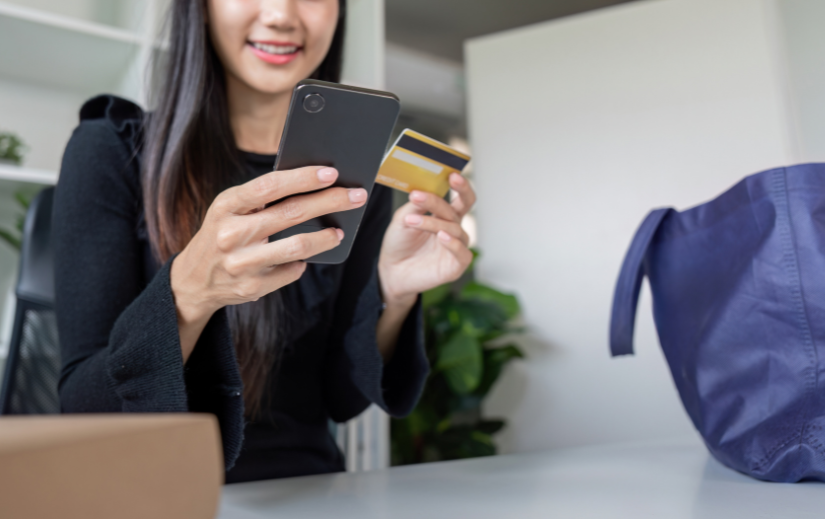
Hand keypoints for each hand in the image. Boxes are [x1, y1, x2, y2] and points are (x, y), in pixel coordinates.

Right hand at [170, 166, 367, 358]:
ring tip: (340, 232)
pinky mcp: (252, 287)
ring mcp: (242, 263)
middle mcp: (231, 234)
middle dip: (330, 202)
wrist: (192, 281)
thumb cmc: (221, 234)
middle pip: (291, 214)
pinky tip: (306, 257)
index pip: (269, 186)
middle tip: (356, 197)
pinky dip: (302, 263)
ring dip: (325, 238)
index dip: (302, 178)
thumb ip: (261, 199)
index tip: (331, 173)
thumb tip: (313, 186)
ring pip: (297, 247)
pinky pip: (291, 271)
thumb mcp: (229, 210)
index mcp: (226, 206)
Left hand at [378, 173, 476, 305]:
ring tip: (411, 221)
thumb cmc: (400, 244)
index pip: (461, 198)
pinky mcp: (456, 265)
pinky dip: (452, 244)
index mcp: (445, 216)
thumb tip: (424, 189)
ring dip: (432, 222)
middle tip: (441, 184)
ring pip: (453, 229)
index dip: (461, 186)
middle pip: (457, 210)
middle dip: (451, 195)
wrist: (391, 271)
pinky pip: (462, 252)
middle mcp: (454, 230)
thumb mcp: (403, 219)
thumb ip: (416, 206)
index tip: (452, 174)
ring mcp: (456, 247)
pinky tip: (441, 237)